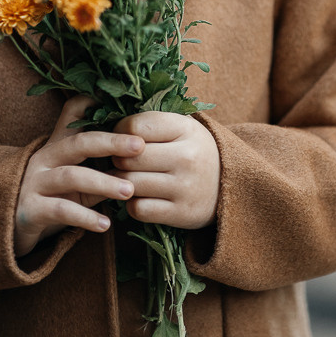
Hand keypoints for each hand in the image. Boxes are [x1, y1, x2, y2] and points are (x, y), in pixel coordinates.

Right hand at [14, 95, 144, 256]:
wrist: (9, 226)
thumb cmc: (51, 197)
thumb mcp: (74, 176)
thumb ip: (99, 165)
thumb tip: (139, 156)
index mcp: (58, 144)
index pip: (75, 116)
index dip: (98, 107)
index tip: (129, 111)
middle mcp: (45, 158)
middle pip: (79, 142)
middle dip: (111, 142)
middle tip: (140, 146)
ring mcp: (35, 182)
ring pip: (71, 176)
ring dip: (102, 182)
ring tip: (129, 191)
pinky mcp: (30, 209)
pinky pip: (60, 210)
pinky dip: (84, 217)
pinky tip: (105, 224)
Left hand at [111, 112, 219, 230]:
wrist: (228, 184)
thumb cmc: (191, 150)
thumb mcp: (180, 127)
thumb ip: (150, 122)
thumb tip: (107, 126)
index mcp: (186, 129)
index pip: (136, 126)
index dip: (119, 131)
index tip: (121, 137)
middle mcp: (187, 157)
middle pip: (129, 157)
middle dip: (116, 158)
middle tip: (118, 159)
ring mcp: (185, 187)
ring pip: (131, 183)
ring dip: (120, 182)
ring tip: (124, 176)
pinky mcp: (181, 214)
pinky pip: (138, 209)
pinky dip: (132, 204)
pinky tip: (140, 196)